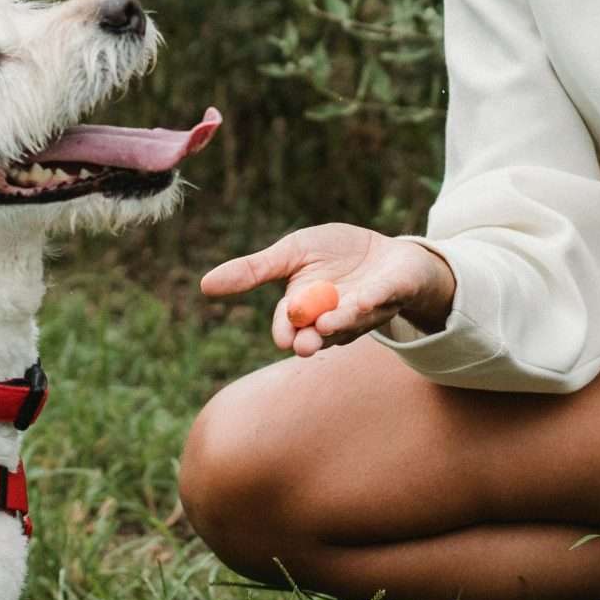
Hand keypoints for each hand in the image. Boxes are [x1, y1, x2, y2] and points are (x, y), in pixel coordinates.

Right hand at [201, 223, 456, 357]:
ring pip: (352, 322)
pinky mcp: (395, 292)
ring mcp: (367, 310)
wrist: (389, 253)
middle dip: (312, 340)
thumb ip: (254, 270)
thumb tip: (204, 286)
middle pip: (320, 335)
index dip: (286, 331)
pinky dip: (374, 300)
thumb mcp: (291, 253)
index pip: (290, 326)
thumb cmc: (336, 255)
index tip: (283, 337)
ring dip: (340, 323)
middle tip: (304, 346)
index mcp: (307, 309)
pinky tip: (364, 301)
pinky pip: (384, 298)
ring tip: (328, 324)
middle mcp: (334, 318)